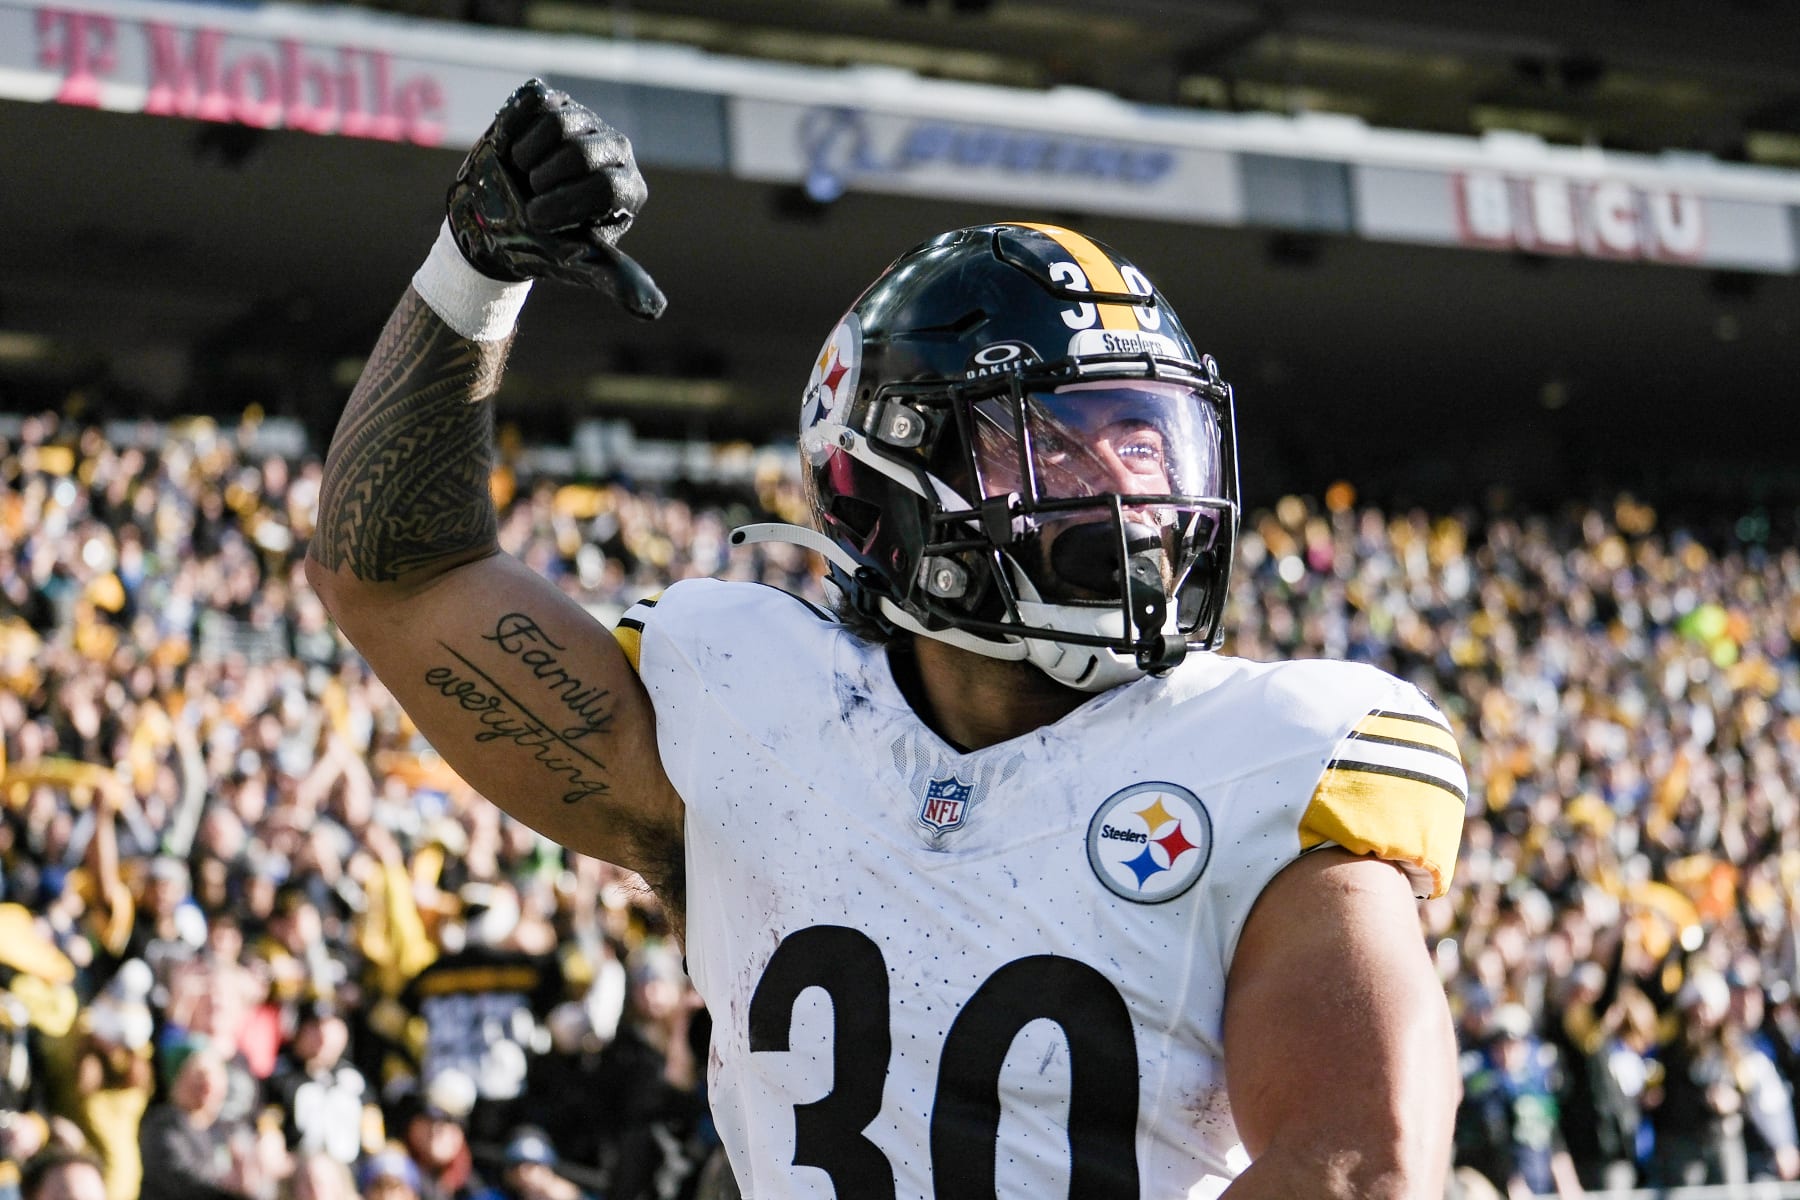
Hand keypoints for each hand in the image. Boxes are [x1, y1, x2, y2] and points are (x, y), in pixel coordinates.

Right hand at [447, 78, 665, 318]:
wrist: (499, 218)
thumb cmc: (543, 244)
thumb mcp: (580, 264)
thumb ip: (617, 279)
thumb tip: (656, 310)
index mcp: (628, 189)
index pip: (607, 186)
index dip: (564, 205)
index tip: (536, 221)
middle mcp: (615, 150)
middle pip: (581, 153)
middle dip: (543, 181)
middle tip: (529, 197)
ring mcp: (585, 121)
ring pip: (557, 123)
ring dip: (525, 157)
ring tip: (522, 175)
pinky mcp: (553, 101)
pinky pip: (532, 103)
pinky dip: (512, 128)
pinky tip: (511, 150)